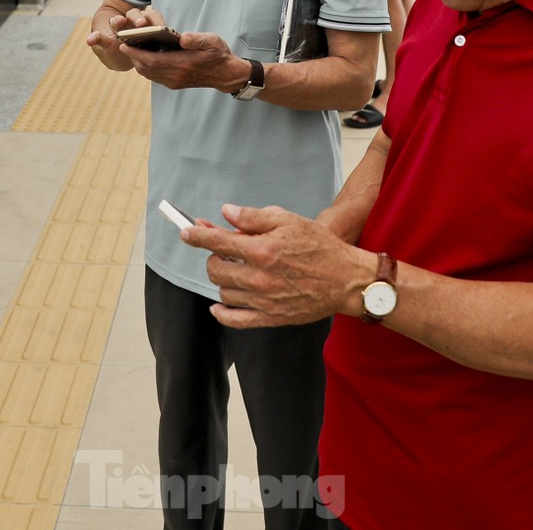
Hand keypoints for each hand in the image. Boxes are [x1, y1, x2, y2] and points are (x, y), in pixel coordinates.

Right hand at [87, 5, 165, 68]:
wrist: (115, 52)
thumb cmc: (139, 48)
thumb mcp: (150, 47)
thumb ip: (159, 43)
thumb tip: (179, 45)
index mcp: (145, 23)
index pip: (152, 17)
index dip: (158, 21)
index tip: (163, 26)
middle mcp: (130, 22)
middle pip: (134, 15)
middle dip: (138, 19)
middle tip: (142, 24)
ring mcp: (116, 29)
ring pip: (117, 21)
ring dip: (117, 21)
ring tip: (117, 21)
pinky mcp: (103, 38)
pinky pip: (98, 37)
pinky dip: (94, 38)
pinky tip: (90, 40)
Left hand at [118, 28, 246, 92]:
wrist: (226, 74)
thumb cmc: (219, 54)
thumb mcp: (213, 42)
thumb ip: (197, 39)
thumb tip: (182, 37)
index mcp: (183, 64)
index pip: (152, 60)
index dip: (136, 53)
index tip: (123, 45)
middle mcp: (175, 76)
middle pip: (146, 68)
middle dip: (132, 57)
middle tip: (121, 43)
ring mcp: (174, 81)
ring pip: (148, 73)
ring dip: (137, 62)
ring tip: (129, 49)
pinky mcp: (174, 83)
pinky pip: (154, 76)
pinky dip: (145, 67)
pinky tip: (143, 57)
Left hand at [183, 204, 377, 328]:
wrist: (346, 280)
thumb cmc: (320, 247)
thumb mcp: (289, 221)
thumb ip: (253, 217)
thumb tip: (226, 213)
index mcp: (262, 250)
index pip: (217, 242)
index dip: (197, 235)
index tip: (186, 232)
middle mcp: (258, 277)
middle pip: (215, 269)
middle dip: (214, 257)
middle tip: (226, 250)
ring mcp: (263, 301)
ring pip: (223, 292)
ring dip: (223, 279)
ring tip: (237, 270)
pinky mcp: (269, 318)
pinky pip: (234, 320)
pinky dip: (221, 312)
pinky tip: (218, 304)